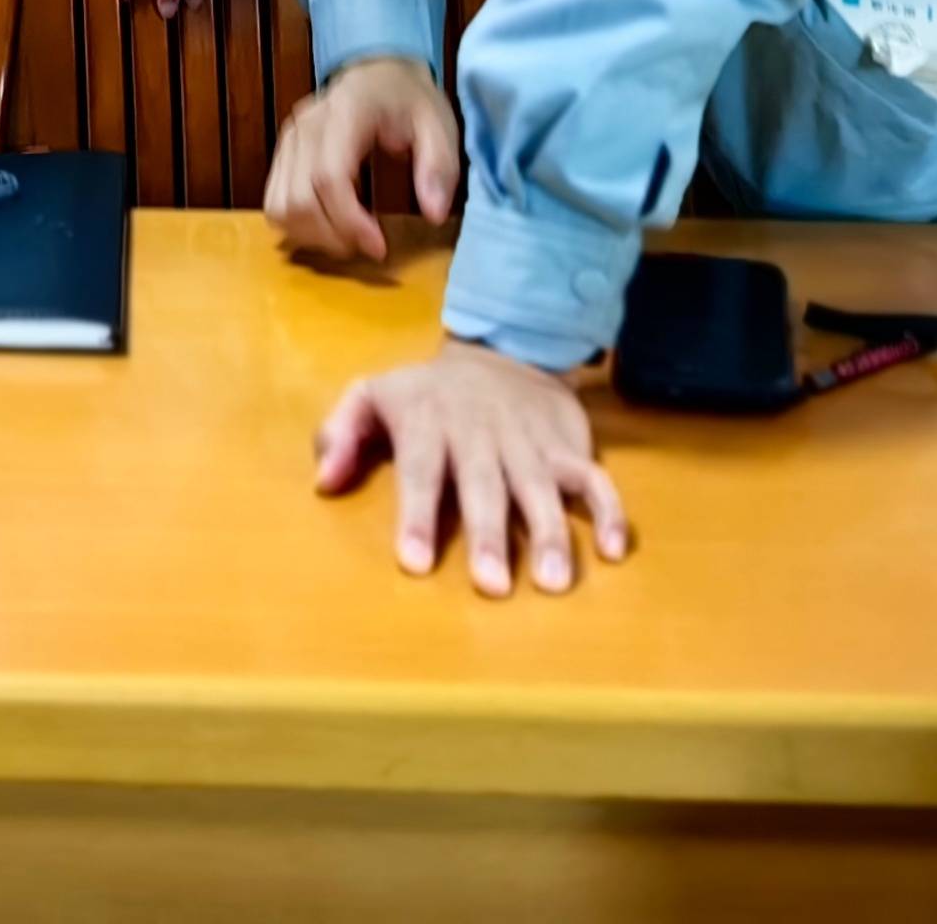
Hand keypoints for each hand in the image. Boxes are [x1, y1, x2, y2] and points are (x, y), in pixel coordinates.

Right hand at [264, 55, 458, 261]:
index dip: (348, 220)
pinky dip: (296, 226)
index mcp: (346, 112)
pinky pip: (274, 201)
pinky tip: (328, 228)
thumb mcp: (439, 125)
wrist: (378, 72)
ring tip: (348, 240)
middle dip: (332, 236)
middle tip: (368, 246)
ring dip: (310, 236)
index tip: (378, 247)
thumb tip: (433, 212)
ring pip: (279, 205)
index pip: (329, 176)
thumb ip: (438, 166)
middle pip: (299, 198)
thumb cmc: (409, 100)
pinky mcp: (282, 152)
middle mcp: (307, 124)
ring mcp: (289, 138)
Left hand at [315, 341, 631, 592]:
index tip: (415, 563)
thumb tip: (323, 482)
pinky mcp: (568, 446)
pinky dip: (610, 510)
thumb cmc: (426, 393)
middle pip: (485, 483)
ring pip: (542, 486)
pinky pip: (595, 478)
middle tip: (492, 586)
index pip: (421, 470)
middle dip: (489, 534)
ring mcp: (529, 440)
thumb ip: (341, 434)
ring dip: (552, 534)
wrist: (500, 350)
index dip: (418, 516)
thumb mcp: (371, 395)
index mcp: (428, 420)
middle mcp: (481, 431)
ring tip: (555, 583)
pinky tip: (613, 551)